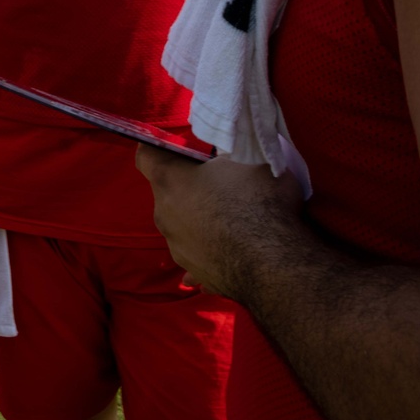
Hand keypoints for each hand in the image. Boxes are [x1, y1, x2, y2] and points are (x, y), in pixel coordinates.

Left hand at [136, 145, 305, 298]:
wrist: (273, 263)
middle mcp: (163, 214)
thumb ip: (227, 158)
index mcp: (170, 180)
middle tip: (218, 184)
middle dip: (188, 185)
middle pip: (168, 191)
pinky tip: (226, 253)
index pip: (146, 156)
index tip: (176, 148)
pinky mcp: (193, 271)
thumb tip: (221, 163)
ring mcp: (176, 246)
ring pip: (181, 223)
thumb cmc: (258, 202)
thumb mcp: (249, 161)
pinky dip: (208, 251)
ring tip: (232, 220)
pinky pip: (196, 254)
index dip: (158, 148)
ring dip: (198, 218)